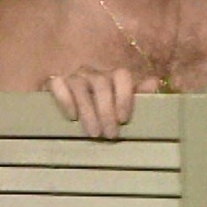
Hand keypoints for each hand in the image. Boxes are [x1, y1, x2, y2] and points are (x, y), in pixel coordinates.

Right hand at [44, 66, 158, 138]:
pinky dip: (65, 99)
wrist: (66, 104)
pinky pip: (57, 84)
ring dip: (88, 110)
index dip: (124, 96)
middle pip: (101, 83)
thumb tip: (154, 82)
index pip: (121, 75)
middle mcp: (92, 72)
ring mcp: (72, 75)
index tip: (124, 119)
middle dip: (107, 110)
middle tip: (110, 134)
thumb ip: (137, 94)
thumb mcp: (119, 102)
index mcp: (110, 75)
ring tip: (93, 133)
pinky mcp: (52, 81)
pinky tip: (71, 116)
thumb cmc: (99, 107)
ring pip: (80, 86)